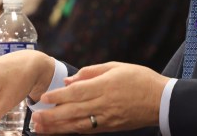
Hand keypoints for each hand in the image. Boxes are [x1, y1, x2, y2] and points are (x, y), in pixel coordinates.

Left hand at [32, 62, 168, 133]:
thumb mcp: (116, 66)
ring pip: (77, 124)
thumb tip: (69, 80)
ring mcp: (106, 118)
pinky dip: (72, 130)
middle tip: (35, 117)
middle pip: (73, 111)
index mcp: (105, 86)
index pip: (76, 92)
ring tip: (41, 127)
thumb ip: (91, 72)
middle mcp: (104, 103)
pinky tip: (61, 130)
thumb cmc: (140, 79)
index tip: (43, 97)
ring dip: (57, 127)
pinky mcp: (110, 126)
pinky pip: (87, 130)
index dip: (58, 96)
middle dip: (52, 115)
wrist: (161, 101)